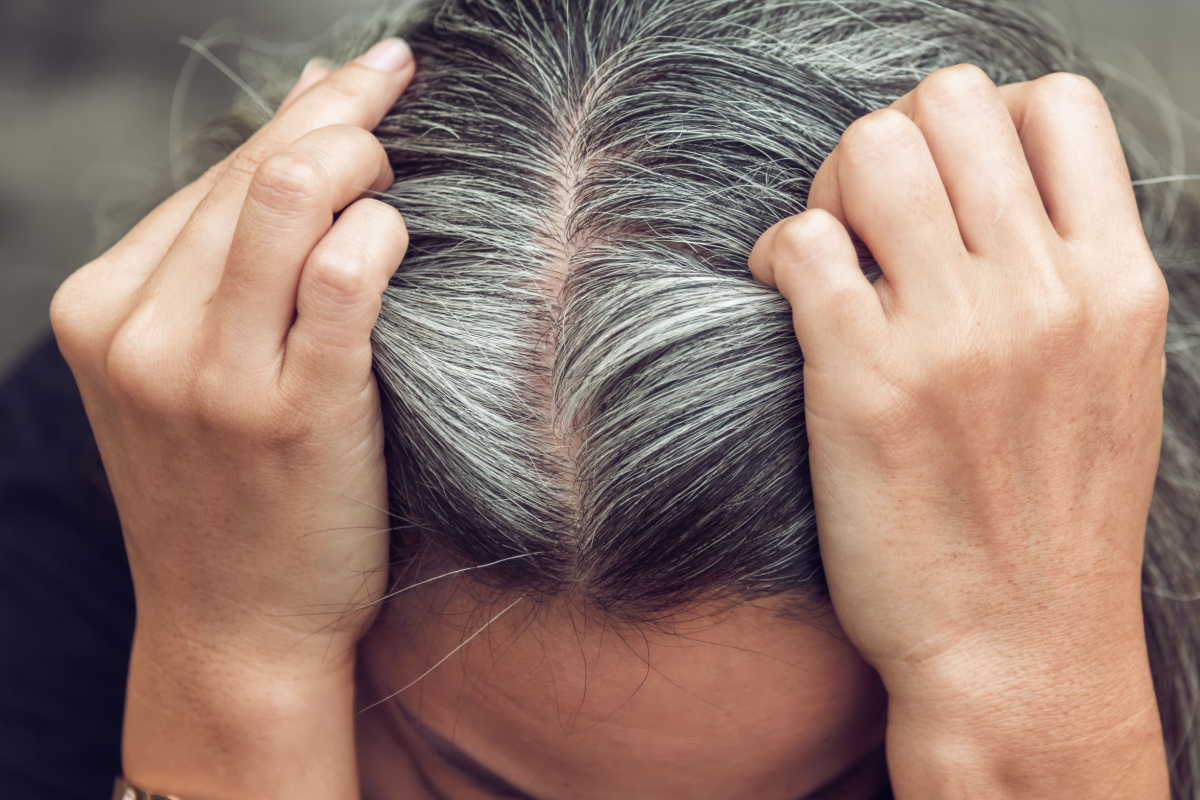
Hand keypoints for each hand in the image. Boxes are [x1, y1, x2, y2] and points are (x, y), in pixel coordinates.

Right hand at [50, 40, 414, 799]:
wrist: (237, 629)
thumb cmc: (230, 493)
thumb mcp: (189, 370)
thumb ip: (226, 258)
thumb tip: (304, 119)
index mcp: (103, 309)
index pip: (216, 174)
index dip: (302, 111)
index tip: (363, 76)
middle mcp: (142, 332)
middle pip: (255, 170)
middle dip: (342, 112)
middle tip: (400, 99)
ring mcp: (212, 375)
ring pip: (291, 196)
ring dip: (363, 157)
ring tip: (401, 169)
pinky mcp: (294, 413)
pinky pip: (348, 275)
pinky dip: (384, 234)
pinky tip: (404, 236)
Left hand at [750, 65, 1169, 796]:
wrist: (1018, 653)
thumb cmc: (1052, 523)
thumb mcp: (1108, 380)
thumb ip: (1068, 276)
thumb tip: (986, 190)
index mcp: (1117, 283)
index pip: (1057, 103)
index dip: (984, 118)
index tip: (949, 182)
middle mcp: (1042, 292)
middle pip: (949, 102)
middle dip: (896, 140)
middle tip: (872, 216)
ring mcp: (952, 334)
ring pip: (872, 149)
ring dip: (833, 186)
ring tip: (830, 251)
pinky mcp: (861, 380)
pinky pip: (801, 243)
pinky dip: (777, 252)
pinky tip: (786, 296)